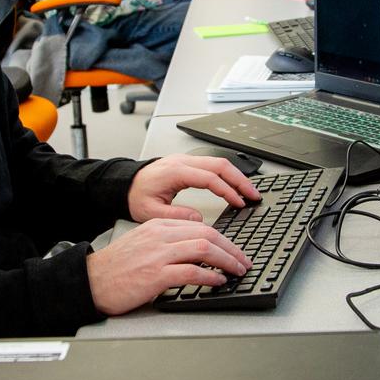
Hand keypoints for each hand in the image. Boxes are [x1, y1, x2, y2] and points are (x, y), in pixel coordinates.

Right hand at [86, 219, 252, 315]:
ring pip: (204, 249)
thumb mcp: (144, 244)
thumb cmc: (115, 268)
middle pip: (207, 234)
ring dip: (226, 260)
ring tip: (236, 270)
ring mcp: (158, 255)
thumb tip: (198, 252)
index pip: (200, 226)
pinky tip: (217, 281)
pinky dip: (209, 276)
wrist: (91, 281)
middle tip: (243, 261)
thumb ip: (168, 243)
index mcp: (158, 226)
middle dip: (231, 248)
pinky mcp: (155, 275)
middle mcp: (160, 236)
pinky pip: (191, 272)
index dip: (223, 239)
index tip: (234, 250)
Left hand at [128, 154, 260, 221]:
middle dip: (240, 180)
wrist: (125, 184)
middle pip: (220, 165)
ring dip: (236, 176)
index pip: (210, 178)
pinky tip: (233, 186)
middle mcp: (183, 161)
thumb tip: (198, 219)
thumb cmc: (135, 196)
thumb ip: (175, 216)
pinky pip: (213, 165)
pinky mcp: (188, 164)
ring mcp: (186, 160)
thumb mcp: (150, 212)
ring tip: (249, 192)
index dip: (227, 191)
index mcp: (175, 172)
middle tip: (254, 195)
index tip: (239, 203)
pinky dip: (227, 175)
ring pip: (219, 162)